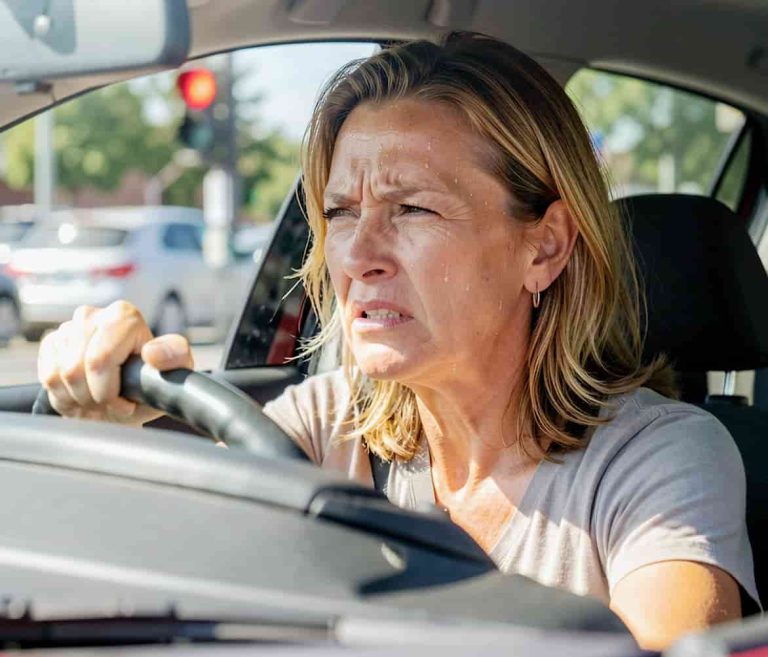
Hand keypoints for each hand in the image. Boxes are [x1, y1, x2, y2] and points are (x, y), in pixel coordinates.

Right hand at [37, 301, 193, 425]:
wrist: (127, 398)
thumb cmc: (150, 385)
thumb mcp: (174, 374)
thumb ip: (174, 358)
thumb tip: (151, 352)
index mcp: (124, 316)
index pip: (99, 359)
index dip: (106, 391)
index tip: (124, 404)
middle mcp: (93, 315)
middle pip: (76, 369)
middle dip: (92, 397)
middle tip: (110, 405)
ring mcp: (69, 328)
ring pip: (59, 375)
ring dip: (79, 398)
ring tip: (98, 400)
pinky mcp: (51, 343)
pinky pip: (48, 377)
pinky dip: (64, 396)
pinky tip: (82, 395)